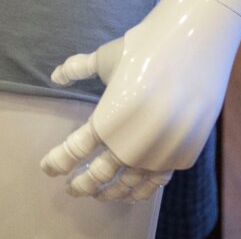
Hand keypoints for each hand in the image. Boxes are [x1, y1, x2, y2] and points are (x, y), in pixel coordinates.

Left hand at [41, 0, 240, 202]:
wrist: (193, 46)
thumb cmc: (143, 48)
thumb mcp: (103, 57)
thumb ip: (76, 69)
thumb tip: (55, 76)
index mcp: (105, 121)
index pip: (74, 151)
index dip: (58, 162)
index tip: (47, 169)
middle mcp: (130, 145)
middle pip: (99, 175)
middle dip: (82, 184)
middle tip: (72, 189)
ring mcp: (158, 154)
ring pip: (129, 185)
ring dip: (111, 192)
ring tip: (99, 194)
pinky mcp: (183, 155)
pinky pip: (157, 182)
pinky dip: (141, 190)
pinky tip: (132, 191)